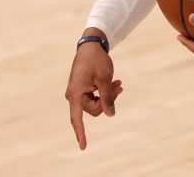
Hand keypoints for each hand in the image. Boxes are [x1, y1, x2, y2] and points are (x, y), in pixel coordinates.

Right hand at [64, 31, 122, 149]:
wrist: (91, 46)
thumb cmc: (97, 60)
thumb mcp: (105, 78)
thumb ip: (107, 97)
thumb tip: (111, 114)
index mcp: (75, 94)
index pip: (77, 119)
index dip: (81, 133)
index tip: (84, 146)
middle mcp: (73, 96)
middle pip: (94, 109)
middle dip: (108, 100)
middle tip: (120, 86)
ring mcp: (77, 93)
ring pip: (97, 103)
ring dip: (108, 95)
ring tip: (118, 82)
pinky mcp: (82, 89)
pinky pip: (95, 97)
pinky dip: (105, 91)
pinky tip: (115, 82)